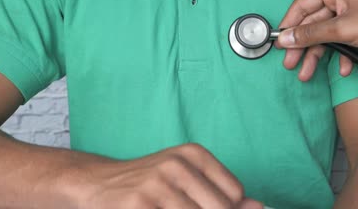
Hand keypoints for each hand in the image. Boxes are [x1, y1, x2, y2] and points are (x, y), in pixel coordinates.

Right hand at [66, 143, 262, 208]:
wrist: (98, 183)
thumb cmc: (150, 183)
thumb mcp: (186, 179)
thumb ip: (222, 193)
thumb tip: (258, 207)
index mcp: (193, 154)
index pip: (235, 193)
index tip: (206, 206)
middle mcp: (176, 165)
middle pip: (220, 208)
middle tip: (186, 208)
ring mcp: (156, 185)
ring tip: (169, 208)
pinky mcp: (138, 204)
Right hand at [276, 0, 357, 79]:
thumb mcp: (342, 29)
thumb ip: (311, 34)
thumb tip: (286, 38)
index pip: (301, 6)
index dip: (289, 26)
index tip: (279, 44)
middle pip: (311, 24)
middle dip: (302, 47)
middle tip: (290, 64)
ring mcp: (348, 11)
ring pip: (324, 35)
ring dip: (318, 55)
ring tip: (306, 74)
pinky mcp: (356, 25)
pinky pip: (340, 40)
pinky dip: (340, 55)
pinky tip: (342, 68)